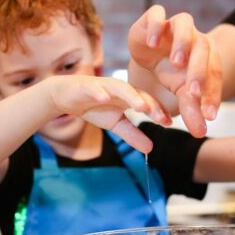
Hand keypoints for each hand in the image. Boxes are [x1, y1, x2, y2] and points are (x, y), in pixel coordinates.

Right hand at [46, 75, 170, 153]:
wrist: (65, 96)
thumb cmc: (94, 106)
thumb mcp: (115, 124)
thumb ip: (132, 134)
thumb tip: (150, 149)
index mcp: (129, 97)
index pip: (147, 102)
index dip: (158, 111)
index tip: (168, 123)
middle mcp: (119, 89)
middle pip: (138, 94)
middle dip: (150, 104)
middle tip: (160, 117)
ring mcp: (103, 85)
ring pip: (120, 88)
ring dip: (131, 96)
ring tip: (141, 106)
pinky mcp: (86, 86)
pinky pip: (94, 88)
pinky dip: (99, 92)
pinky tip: (104, 97)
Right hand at [127, 5, 222, 136]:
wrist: (150, 53)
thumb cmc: (171, 73)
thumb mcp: (181, 93)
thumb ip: (191, 110)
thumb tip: (200, 133)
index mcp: (207, 56)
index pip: (215, 74)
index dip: (213, 95)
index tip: (209, 116)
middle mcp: (194, 37)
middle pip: (202, 48)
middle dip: (199, 71)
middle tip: (192, 92)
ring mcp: (174, 25)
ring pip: (185, 23)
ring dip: (183, 42)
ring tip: (176, 63)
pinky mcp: (153, 18)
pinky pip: (157, 13)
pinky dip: (157, 25)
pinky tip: (153, 43)